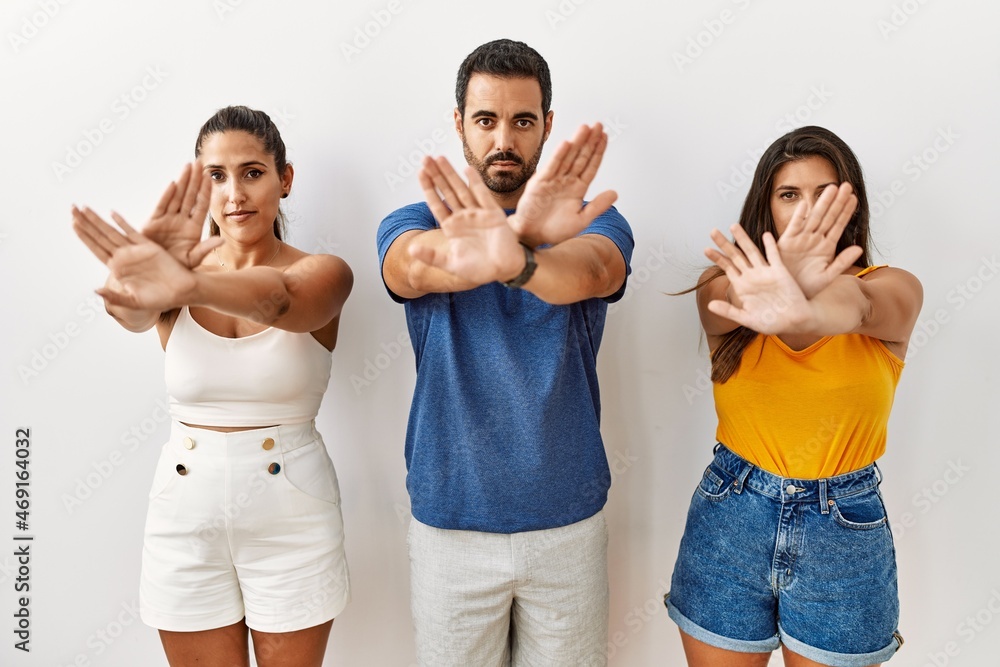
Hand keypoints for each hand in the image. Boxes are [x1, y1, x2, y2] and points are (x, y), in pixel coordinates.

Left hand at [72, 205, 196, 310]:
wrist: (182, 292)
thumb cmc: (159, 299)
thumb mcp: (134, 302)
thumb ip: (115, 298)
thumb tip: (95, 290)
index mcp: (118, 269)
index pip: (96, 249)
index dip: (84, 237)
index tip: (73, 224)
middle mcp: (124, 257)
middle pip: (100, 236)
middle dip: (85, 222)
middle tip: (72, 208)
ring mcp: (135, 250)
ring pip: (112, 231)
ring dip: (98, 220)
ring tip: (84, 207)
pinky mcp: (149, 246)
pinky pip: (132, 232)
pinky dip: (123, 223)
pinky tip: (112, 214)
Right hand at [138, 161, 221, 266]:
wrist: (155, 275)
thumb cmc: (176, 269)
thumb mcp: (192, 259)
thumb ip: (205, 249)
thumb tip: (222, 240)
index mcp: (193, 229)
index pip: (202, 205)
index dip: (206, 191)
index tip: (211, 177)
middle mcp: (181, 221)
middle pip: (190, 196)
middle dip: (195, 180)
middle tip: (200, 162)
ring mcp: (167, 221)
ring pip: (177, 197)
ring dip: (183, 182)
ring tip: (188, 166)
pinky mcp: (153, 223)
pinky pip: (161, 207)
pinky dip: (167, 196)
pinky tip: (174, 184)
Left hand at [410, 156, 524, 284]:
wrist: (505, 270)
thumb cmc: (480, 269)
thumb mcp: (451, 265)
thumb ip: (431, 257)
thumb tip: (410, 250)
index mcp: (452, 228)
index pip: (437, 204)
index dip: (428, 189)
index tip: (420, 173)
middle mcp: (463, 217)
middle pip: (447, 192)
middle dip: (436, 175)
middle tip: (425, 158)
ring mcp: (478, 213)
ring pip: (461, 189)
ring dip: (451, 174)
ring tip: (439, 158)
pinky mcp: (492, 214)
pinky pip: (482, 195)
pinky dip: (475, 183)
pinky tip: (466, 170)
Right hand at [508, 123, 617, 245]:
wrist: (532, 237)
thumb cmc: (554, 230)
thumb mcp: (581, 220)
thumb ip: (597, 206)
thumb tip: (615, 193)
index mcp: (578, 189)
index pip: (590, 166)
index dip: (598, 151)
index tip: (604, 137)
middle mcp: (566, 181)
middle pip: (581, 157)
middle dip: (589, 141)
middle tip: (598, 125)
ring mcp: (553, 181)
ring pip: (567, 158)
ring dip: (576, 143)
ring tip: (585, 128)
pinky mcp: (540, 184)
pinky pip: (551, 167)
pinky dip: (558, 156)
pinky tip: (566, 144)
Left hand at [705, 224, 812, 334]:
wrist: (794, 322)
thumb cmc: (772, 322)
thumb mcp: (747, 319)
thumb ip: (729, 311)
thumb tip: (709, 306)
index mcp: (743, 286)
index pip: (727, 268)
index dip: (717, 258)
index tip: (705, 249)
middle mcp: (752, 276)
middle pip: (736, 256)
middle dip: (724, 244)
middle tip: (712, 231)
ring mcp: (766, 273)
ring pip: (751, 252)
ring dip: (743, 239)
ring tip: (733, 226)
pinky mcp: (780, 273)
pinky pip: (774, 256)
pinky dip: (770, 246)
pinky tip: (765, 235)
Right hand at [776, 183, 861, 297]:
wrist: (787, 294)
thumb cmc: (806, 287)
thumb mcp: (827, 277)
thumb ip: (842, 262)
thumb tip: (859, 248)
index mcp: (826, 247)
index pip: (838, 225)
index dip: (846, 211)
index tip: (854, 198)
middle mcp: (814, 239)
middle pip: (828, 217)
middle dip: (837, 201)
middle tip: (846, 185)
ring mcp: (801, 239)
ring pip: (814, 217)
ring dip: (822, 203)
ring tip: (832, 188)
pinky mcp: (786, 242)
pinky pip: (794, 227)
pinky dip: (799, 216)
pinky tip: (806, 204)